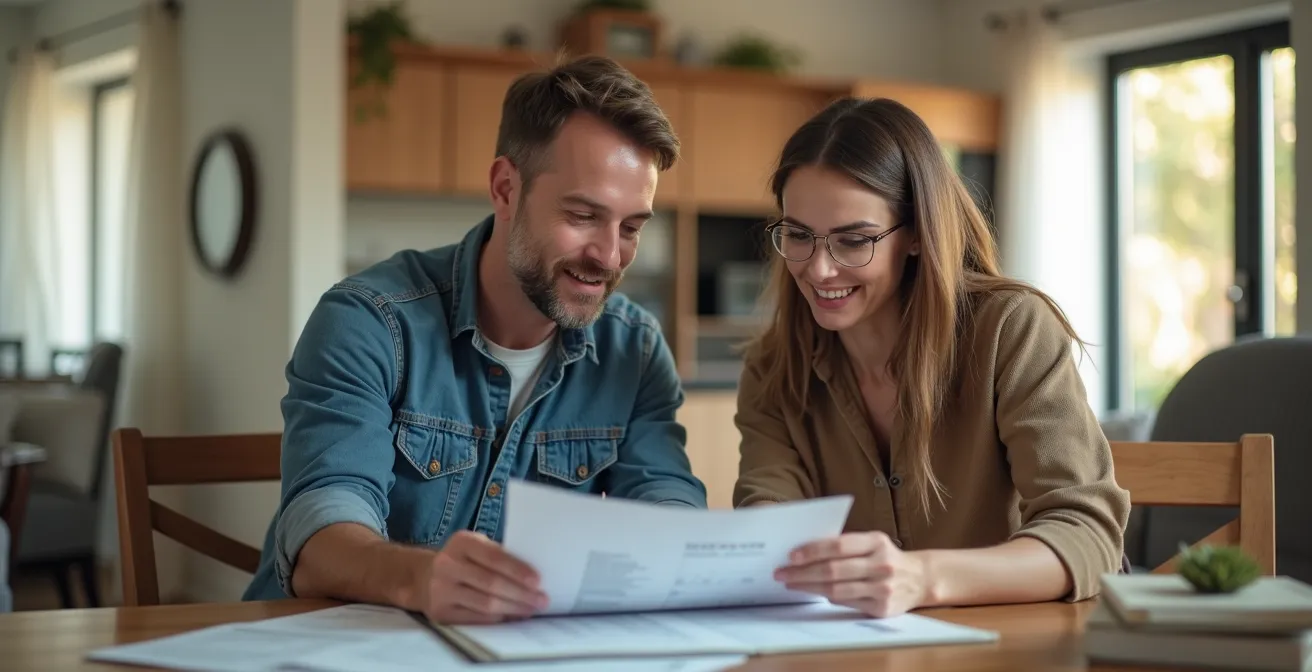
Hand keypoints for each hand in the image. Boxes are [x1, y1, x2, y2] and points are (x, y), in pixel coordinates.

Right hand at [417, 530, 548, 623]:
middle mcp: (447, 565)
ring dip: (513, 608)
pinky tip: (512, 617)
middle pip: (491, 583)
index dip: (517, 570)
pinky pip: (475, 619)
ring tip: (531, 609)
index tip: (538, 581)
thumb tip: (534, 579)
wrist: (424, 578)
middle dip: (521, 594)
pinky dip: (498, 619)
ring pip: (485, 604)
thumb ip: (499, 556)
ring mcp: (441, 590)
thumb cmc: (464, 561)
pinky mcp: (440, 612)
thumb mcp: (476, 548)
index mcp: (461, 542)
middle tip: (542, 600)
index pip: (493, 557)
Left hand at [774, 531, 928, 617]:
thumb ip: (846, 544)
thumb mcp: (873, 542)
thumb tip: (806, 551)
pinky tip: (815, 593)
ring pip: (837, 589)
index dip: (813, 550)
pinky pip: (847, 603)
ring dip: (809, 587)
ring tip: (791, 584)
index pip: (839, 545)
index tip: (791, 555)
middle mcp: (881, 564)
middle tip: (781, 573)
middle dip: (802, 572)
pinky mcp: (881, 608)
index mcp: (876, 542)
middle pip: (834, 570)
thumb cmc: (886, 556)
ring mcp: (883, 588)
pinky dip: (828, 597)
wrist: (920, 579)